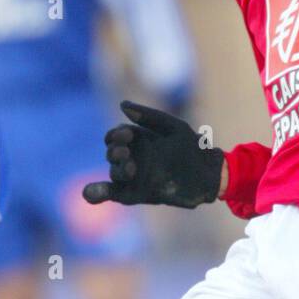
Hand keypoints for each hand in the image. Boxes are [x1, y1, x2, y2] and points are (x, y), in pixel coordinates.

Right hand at [82, 101, 223, 209]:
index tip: (126, 135)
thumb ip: (149, 116)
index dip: (116, 135)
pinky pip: (114, 193)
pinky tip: (89, 192)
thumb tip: (122, 104)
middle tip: (126, 153)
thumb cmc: (193, 148)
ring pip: (114, 172)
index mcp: (138, 140)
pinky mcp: (137, 194)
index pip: (116, 136)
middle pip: (112, 153)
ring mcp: (135, 176)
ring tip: (130, 169)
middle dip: (115, 152)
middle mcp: (133, 157)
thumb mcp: (174, 127)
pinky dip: (99, 193)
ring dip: (117, 170)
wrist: (209, 175)